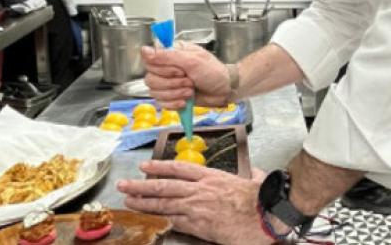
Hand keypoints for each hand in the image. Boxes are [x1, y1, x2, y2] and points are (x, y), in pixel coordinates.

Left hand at [118, 161, 272, 244]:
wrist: (265, 214)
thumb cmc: (262, 199)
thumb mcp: (256, 180)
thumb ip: (253, 175)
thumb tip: (257, 173)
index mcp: (212, 176)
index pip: (179, 168)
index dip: (159, 167)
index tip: (145, 166)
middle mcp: (200, 189)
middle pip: (164, 185)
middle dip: (141, 185)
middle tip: (125, 184)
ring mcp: (197, 207)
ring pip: (163, 203)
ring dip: (143, 202)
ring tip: (128, 201)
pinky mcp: (198, 224)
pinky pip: (172, 220)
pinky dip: (157, 219)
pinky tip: (146, 219)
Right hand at [141, 42, 229, 109]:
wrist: (225, 90)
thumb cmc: (212, 71)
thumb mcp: (192, 60)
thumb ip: (167, 56)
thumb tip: (144, 50)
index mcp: (171, 54)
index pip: (150, 61)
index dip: (162, 69)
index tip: (179, 71)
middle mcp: (166, 68)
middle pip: (150, 78)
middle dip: (172, 83)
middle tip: (189, 81)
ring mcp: (168, 83)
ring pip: (155, 92)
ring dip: (174, 94)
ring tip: (190, 91)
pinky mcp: (172, 97)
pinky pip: (161, 103)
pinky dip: (174, 104)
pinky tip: (185, 101)